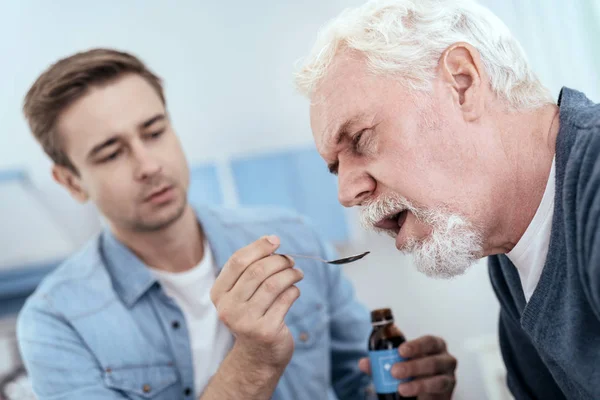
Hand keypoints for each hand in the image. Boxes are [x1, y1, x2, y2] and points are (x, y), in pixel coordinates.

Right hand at [210, 235, 302, 370]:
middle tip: (290, 260)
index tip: (275, 240)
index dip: (258, 247)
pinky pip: (286, 299)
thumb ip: (251, 268)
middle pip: (257, 271)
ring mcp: (246, 321)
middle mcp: (228, 308)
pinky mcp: (266, 331)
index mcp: (218, 294)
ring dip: (290, 274)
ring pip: (274, 284)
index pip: (237, 261)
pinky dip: (294, 290)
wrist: (257, 355)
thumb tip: (272, 240)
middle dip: (279, 260)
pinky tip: (295, 291)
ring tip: (297, 273)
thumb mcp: (242, 293)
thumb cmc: (253, 314)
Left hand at [359, 335, 456, 398]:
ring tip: (400, 387)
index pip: (429, 341)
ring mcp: (449, 376)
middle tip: (394, 371)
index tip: (400, 351)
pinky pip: (438, 392)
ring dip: (417, 384)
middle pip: (433, 361)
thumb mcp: (397, 364)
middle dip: (412, 366)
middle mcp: (445, 359)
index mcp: (434, 346)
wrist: (425, 392)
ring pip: (437, 379)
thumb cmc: (414, 372)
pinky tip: (408, 393)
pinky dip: (422, 392)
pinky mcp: (448, 392)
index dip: (416, 346)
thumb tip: (363, 363)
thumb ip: (380, 363)